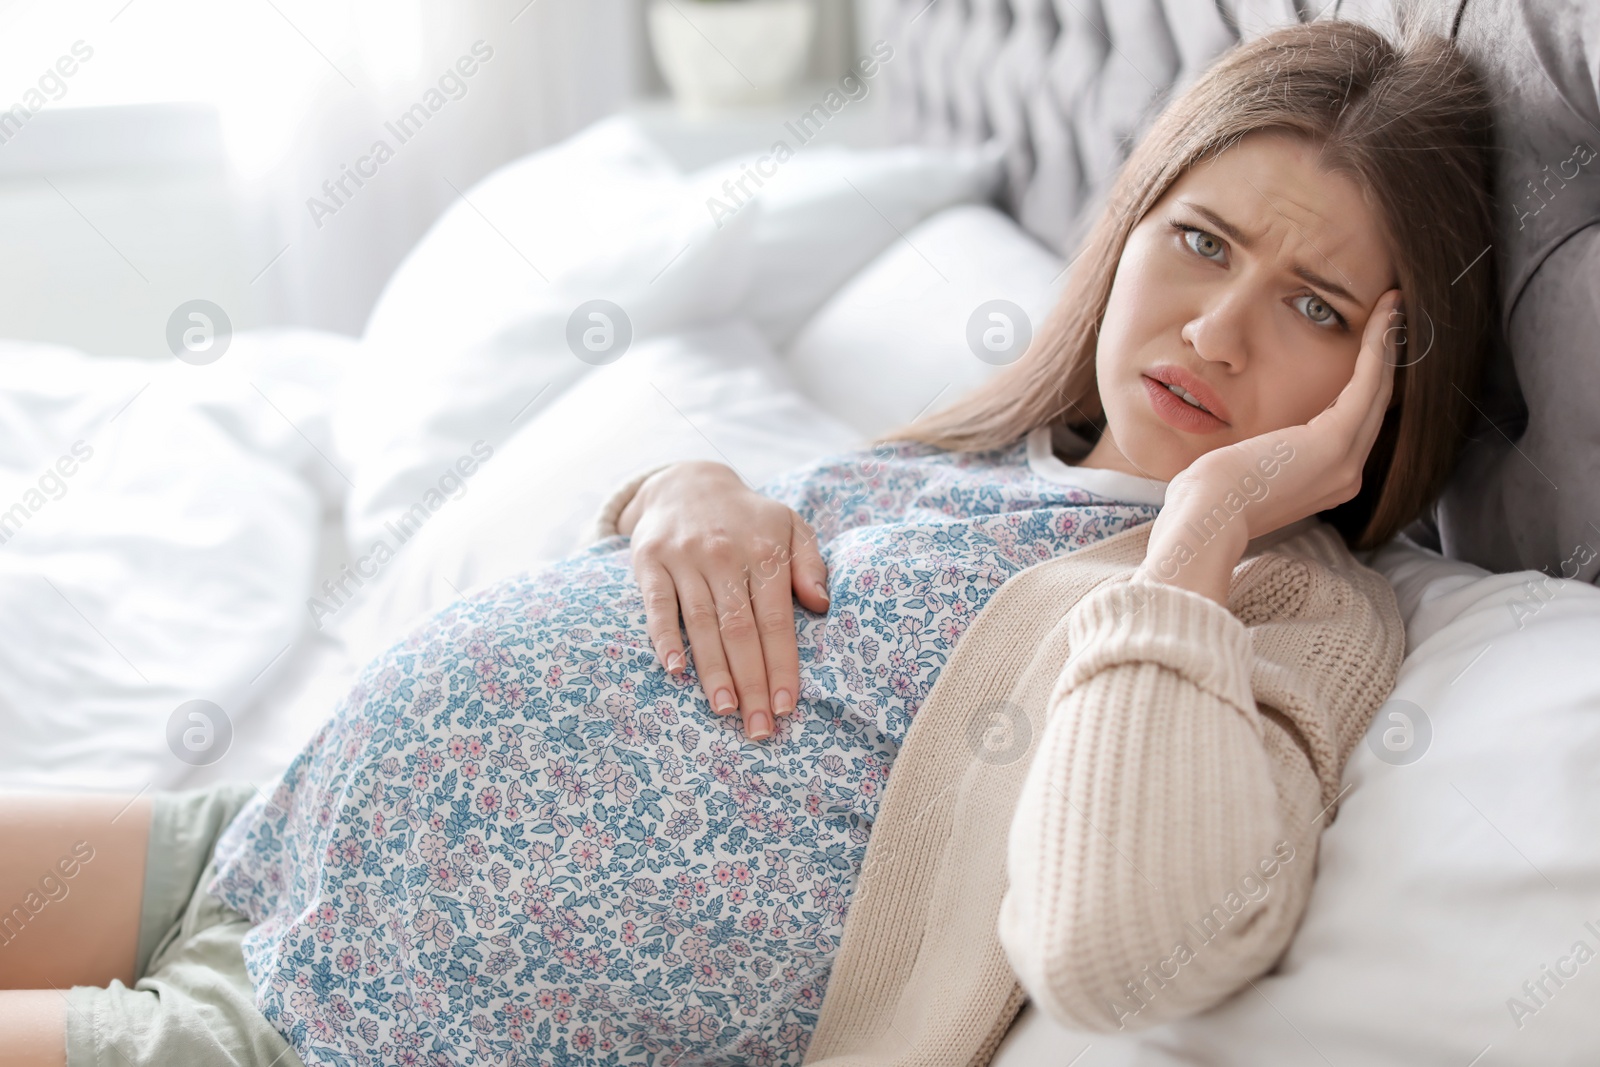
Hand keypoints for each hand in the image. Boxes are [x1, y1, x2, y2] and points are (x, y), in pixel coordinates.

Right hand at [618, 461, 829, 739]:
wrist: (686, 482)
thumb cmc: (747, 518)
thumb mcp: (789, 524)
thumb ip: (810, 562)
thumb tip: (822, 604)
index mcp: (765, 550)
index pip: (776, 620)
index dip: (782, 665)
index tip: (787, 706)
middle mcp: (725, 554)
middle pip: (740, 630)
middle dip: (751, 683)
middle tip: (759, 728)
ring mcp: (685, 557)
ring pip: (701, 623)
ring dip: (713, 671)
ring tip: (725, 711)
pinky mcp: (650, 561)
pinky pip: (657, 605)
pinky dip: (664, 637)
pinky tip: (674, 670)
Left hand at [1138, 289, 1402, 601]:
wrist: (1205, 518)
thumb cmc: (1207, 495)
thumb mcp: (1243, 467)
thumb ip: (1264, 451)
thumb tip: (1255, 438)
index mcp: (1325, 481)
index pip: (1353, 422)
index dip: (1366, 380)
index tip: (1370, 343)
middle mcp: (1345, 476)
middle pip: (1373, 405)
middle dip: (1386, 356)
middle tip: (1393, 312)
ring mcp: (1345, 463)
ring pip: (1377, 392)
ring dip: (1387, 344)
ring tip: (1393, 305)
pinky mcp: (1335, 444)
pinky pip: (1366, 385)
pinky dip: (1377, 349)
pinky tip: (1383, 317)